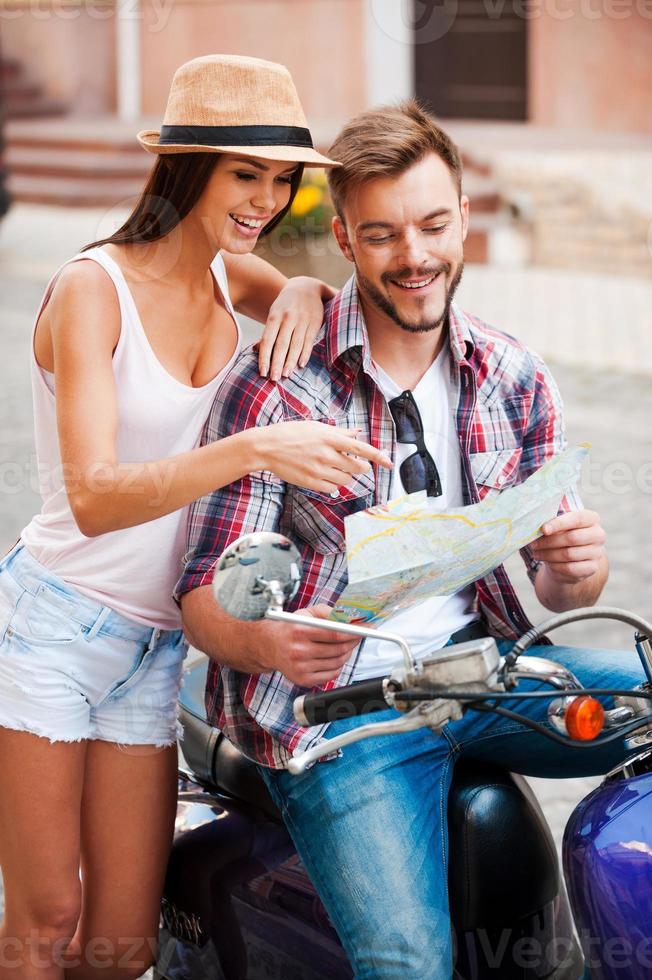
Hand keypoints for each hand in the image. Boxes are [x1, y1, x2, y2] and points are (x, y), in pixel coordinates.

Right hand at [256, 421, 392, 493]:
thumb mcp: (316, 427)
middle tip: (354, 463)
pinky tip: (325, 476)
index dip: (377, 456)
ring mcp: (319, 470)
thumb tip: (358, 432)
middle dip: (360, 467)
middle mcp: (327, 454)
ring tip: (333, 468)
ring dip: (346, 475)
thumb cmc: (291, 433)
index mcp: (330, 438)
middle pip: (357, 467)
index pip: (361, 448)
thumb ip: (340, 432)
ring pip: (346, 479)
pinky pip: (333, 488)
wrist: (267, 447)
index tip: (389, 462)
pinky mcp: (311, 482)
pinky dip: (334, 484)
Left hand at [257, 276, 328, 379]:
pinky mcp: (314, 323)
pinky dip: (305, 353)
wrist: (306, 286)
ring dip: (290, 362)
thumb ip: (268, 332)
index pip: (267, 340)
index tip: (262, 372)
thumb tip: (255, 350)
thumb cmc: (285, 305)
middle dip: (277, 363)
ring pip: (295, 345)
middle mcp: (288, 318)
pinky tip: (300, 365)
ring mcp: (302, 320)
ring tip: (286, 375)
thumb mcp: (274, 313)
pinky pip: (308, 341)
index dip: (264, 357)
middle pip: (281, 345)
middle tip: (274, 379)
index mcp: (274, 316)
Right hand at [264, 604, 358, 686]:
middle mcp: (298, 651)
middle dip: (353, 642)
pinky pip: (331, 675)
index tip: (366, 629)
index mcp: (299, 631)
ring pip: (337, 663)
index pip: (334, 634)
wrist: (270, 646)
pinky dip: (338, 666)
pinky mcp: (303, 680)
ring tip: (346, 645)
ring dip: (347, 653)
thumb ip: (328, 613)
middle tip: (359, 636)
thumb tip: (351, 618)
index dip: (354, 632)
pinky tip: (335, 657)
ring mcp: (300, 668)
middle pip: (338, 650)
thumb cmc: (290, 628)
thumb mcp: (306, 613)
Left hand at [530, 510, 606, 583]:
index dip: (558, 524)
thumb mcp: (558, 525)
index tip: (543, 529)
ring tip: (537, 553)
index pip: (576, 519)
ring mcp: (597, 552)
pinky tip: (547, 562)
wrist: (571, 555)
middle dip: (549, 542)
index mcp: (591, 518)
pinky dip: (555, 566)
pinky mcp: (592, 568)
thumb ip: (551, 523)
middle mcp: (598, 535)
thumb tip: (540, 528)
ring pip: (569, 554)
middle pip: (572, 538)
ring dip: (549, 555)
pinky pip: (570, 568)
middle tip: (534, 544)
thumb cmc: (562, 534)